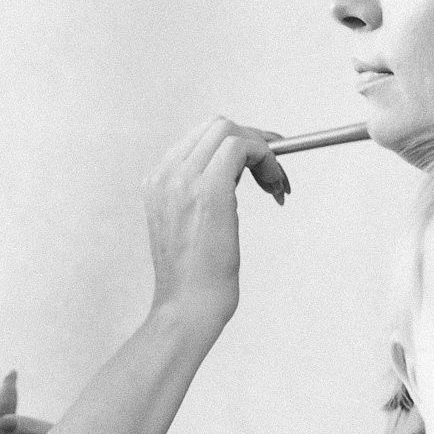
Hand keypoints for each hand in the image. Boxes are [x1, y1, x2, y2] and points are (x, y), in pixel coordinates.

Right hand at [143, 117, 288, 329]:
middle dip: (253, 141)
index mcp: (157, 181)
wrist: (187, 308)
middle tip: (274, 170)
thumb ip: (199, 193)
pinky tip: (275, 186)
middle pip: (216, 126)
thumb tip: (237, 171)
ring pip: (229, 130)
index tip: (259, 161)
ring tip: (276, 184)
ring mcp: (183, 180)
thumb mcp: (187, 224)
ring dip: (263, 151)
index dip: (237, 142)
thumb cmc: (194, 278)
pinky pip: (243, 147)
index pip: (199, 138)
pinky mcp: (208, 190)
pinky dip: (267, 159)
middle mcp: (165, 175)